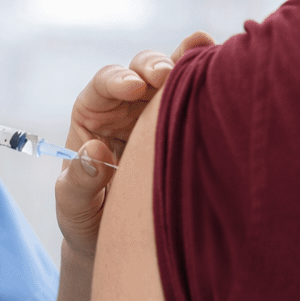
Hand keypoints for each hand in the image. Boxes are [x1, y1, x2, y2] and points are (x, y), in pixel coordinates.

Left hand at [56, 31, 215, 258]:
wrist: (119, 240)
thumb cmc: (86, 218)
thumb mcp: (72, 206)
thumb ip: (78, 181)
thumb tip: (95, 152)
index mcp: (93, 115)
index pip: (103, 85)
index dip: (117, 80)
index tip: (133, 87)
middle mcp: (126, 107)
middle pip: (141, 71)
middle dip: (156, 66)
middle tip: (167, 74)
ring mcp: (157, 113)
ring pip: (175, 78)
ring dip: (190, 66)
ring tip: (208, 60)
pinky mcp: (184, 125)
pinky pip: (197, 98)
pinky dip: (210, 81)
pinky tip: (226, 72)